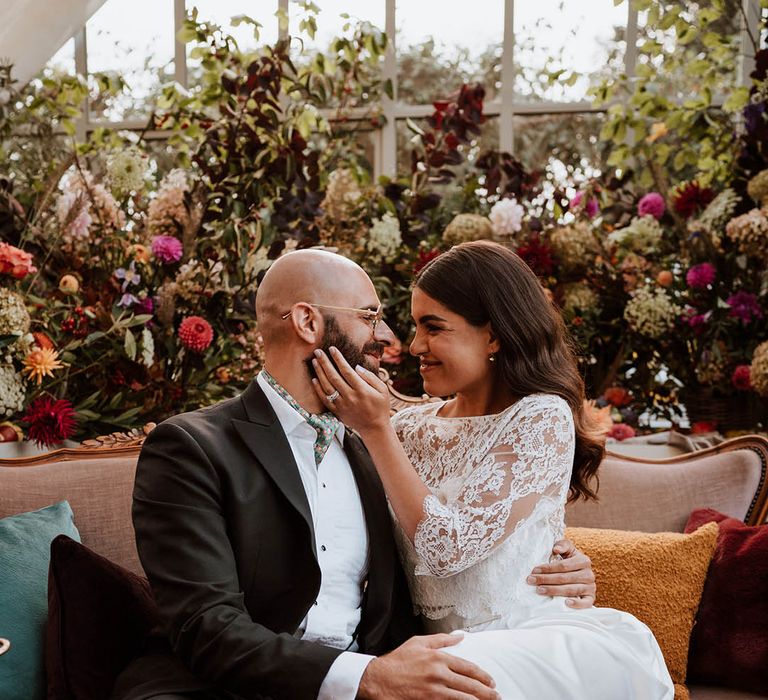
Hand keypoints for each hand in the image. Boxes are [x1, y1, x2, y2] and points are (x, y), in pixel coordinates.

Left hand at [311, 347, 390, 434]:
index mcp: (362, 390)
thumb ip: (371, 377)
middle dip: (325, 362)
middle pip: (334, 376)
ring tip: (315, 361)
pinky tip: (314, 379)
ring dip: (319, 373)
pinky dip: (318, 389)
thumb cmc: (380, 407)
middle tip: (318, 351)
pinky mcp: (337, 411)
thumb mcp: (383, 390)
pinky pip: (324, 399)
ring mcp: (342, 405)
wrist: (374, 428)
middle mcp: (350, 396)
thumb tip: (357, 367)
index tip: (332, 349)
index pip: (346, 370)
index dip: (338, 359)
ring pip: (327, 386)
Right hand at [357, 634, 499, 699]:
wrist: (379, 679)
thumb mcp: (419, 643)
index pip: (468, 667)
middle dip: (486, 692)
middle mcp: (439, 674)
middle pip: (470, 685)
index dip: (482, 676)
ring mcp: (434, 690)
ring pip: (464, 698)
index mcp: (438, 657)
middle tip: (496, 696)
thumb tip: (459, 636)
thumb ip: (441, 640)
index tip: (490, 681)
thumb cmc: (398, 661)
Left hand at [526, 538, 595, 608]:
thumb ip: (562, 545)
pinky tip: (566, 603)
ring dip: (553, 591)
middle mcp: (589, 574)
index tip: (534, 570)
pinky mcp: (591, 598)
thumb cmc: (569, 560)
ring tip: (539, 590)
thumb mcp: (567, 549)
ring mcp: (591, 587)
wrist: (580, 572)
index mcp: (583, 560)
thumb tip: (556, 549)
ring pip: (571, 590)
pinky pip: (586, 603)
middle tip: (531, 580)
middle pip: (564, 578)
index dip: (547, 568)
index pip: (563, 566)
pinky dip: (577, 604)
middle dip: (545, 579)